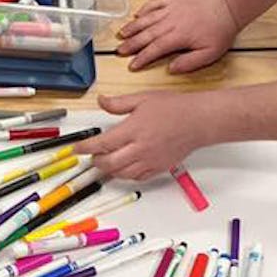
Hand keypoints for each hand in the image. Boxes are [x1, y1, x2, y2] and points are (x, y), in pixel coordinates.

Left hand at [76, 91, 206, 179]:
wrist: (199, 121)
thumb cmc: (175, 108)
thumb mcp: (143, 99)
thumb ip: (119, 103)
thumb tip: (101, 101)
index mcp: (133, 130)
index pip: (102, 143)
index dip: (86, 148)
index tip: (77, 148)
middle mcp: (140, 149)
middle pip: (109, 163)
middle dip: (96, 161)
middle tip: (92, 156)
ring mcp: (149, 161)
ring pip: (121, 174)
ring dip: (109, 170)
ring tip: (105, 162)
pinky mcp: (158, 168)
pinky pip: (137, 178)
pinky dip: (126, 175)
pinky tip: (123, 168)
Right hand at [117, 0, 239, 72]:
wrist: (229, 9)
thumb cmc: (220, 32)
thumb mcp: (209, 54)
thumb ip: (189, 63)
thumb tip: (171, 69)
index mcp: (179, 35)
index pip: (155, 48)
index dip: (142, 58)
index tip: (132, 65)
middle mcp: (172, 21)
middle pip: (147, 34)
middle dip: (131, 43)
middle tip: (120, 51)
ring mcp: (172, 9)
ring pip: (147, 18)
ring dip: (133, 27)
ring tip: (121, 34)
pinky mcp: (175, 0)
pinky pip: (155, 3)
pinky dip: (145, 8)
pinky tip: (137, 15)